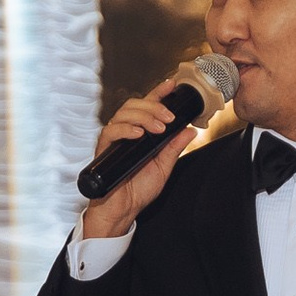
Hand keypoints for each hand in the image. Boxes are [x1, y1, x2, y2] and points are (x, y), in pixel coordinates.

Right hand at [82, 77, 199, 236]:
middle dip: (154, 106)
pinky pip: (111, 131)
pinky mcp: (104, 150)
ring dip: (143, 116)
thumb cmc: (138, 190)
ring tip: (158, 128)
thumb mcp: (164, 167)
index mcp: (140, 133)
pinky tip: (138, 134)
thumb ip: (174, 147)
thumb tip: (190, 130)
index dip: (158, 93)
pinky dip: (125, 129)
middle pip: (134, 104)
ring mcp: (114, 140)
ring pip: (123, 113)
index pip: (147, 106)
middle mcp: (125, 132)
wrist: (122, 210)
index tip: (172, 85)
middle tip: (169, 118)